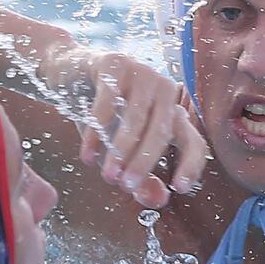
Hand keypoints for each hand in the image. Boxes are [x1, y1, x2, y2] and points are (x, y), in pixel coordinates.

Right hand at [72, 51, 207, 208]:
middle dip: (144, 162)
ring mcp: (142, 73)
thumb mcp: (121, 151)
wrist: (69, 74)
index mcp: (173, 112)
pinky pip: (107, 103)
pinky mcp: (115, 63)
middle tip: (126, 186)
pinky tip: (87, 154)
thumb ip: (142, 178)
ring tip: (107, 175)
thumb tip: (160, 200)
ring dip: (121, 150)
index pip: (194, 141)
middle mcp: (165, 90)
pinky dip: (96, 132)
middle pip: (162, 132)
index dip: (191, 165)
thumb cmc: (102, 115)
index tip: (178, 188)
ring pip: (136, 118)